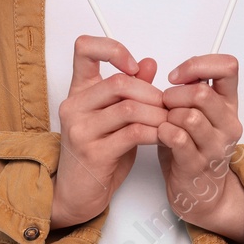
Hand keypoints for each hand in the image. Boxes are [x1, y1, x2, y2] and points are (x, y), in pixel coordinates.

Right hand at [50, 35, 163, 229]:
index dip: (112, 48)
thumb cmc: (97, 155)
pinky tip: (162, 136)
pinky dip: (155, 131)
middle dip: (152, 93)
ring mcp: (81, 130)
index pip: (84, 49)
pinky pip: (133, 133)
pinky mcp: (94, 153)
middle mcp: (74, 106)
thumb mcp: (114, 118)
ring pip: (129, 107)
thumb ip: (130, 91)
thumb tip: (148, 63)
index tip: (133, 65)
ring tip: (169, 122)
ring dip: (157, 114)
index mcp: (78, 91)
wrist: (77, 194)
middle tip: (167, 105)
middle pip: (119, 82)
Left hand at [156, 54, 243, 241]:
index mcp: (229, 104)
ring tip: (163, 122)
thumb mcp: (191, 112)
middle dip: (174, 95)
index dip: (198, 64)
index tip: (177, 76)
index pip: (228, 67)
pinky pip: (178, 138)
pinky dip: (163, 132)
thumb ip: (178, 88)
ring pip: (189, 115)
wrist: (201, 193)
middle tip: (164, 105)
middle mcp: (228, 123)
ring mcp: (215, 146)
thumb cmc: (192, 148)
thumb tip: (149, 64)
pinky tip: (160, 135)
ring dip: (167, 116)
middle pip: (202, 93)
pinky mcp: (198, 164)